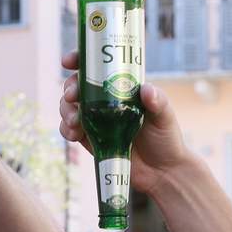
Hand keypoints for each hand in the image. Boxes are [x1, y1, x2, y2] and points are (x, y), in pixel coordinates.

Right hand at [59, 50, 192, 195]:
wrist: (161, 172)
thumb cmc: (166, 138)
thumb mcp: (165, 116)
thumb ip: (158, 102)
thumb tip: (146, 90)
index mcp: (121, 88)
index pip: (98, 67)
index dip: (81, 60)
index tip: (69, 61)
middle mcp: (105, 100)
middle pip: (78, 85)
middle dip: (69, 87)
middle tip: (73, 96)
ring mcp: (95, 119)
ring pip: (69, 106)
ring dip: (65, 109)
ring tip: (74, 120)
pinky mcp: (89, 139)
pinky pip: (69, 129)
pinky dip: (66, 129)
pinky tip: (73, 133)